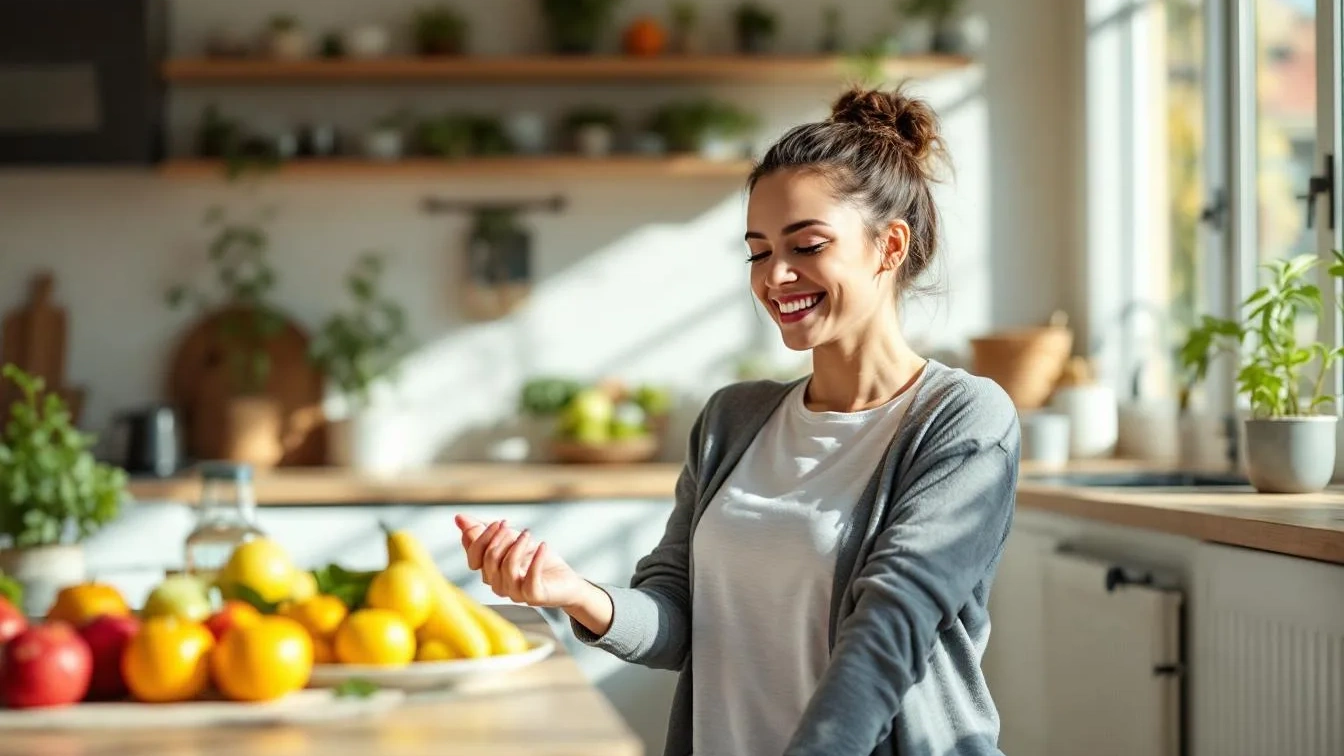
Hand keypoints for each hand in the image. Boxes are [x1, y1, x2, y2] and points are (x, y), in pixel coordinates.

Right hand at [454, 514, 587, 608]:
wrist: (565, 581)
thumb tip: (458, 518)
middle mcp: (498, 585)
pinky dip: (537, 559)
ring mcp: (515, 593)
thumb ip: (483, 531)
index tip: (499, 522)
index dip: (482, 537)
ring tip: (528, 533)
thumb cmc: (535, 560)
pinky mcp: (534, 597)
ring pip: (507, 567)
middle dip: (500, 538)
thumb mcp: (510, 539)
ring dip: (518, 545)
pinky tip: (543, 545)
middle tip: (512, 525)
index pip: (473, 557)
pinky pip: (530, 579)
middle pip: (488, 560)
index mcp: (489, 573)